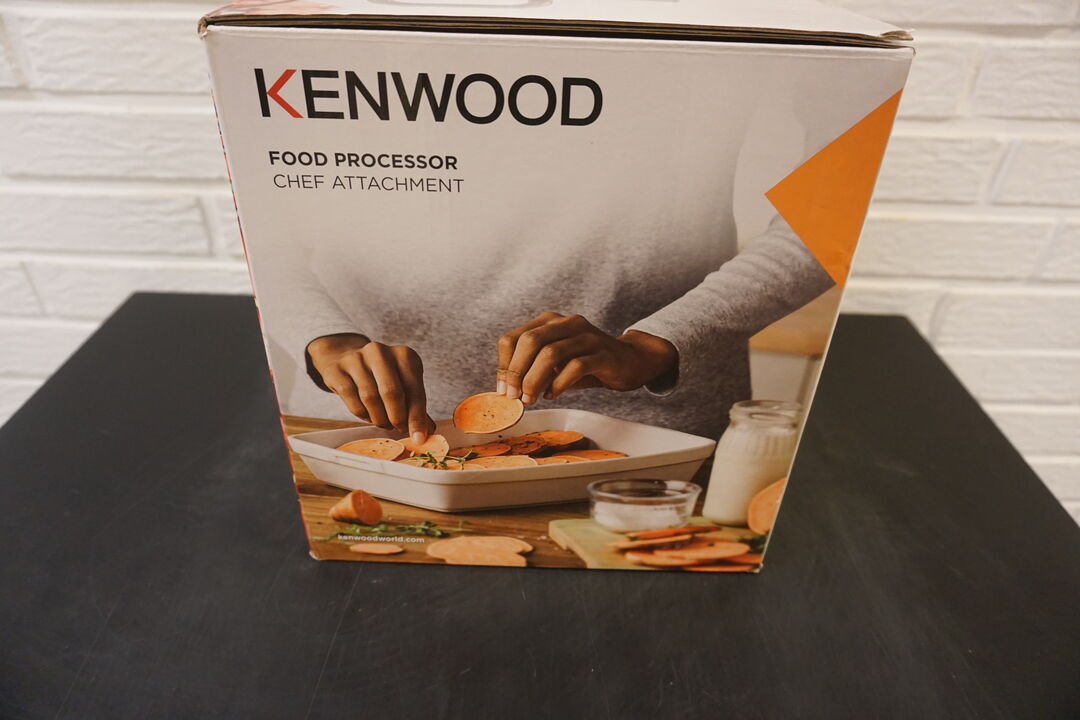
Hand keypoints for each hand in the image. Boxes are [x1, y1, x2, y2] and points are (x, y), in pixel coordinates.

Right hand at [306, 334, 434, 441]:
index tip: (418, 438)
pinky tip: (367, 415)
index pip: (414, 389)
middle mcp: (380, 352)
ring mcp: (356, 359)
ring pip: (370, 398)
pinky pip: (352, 400)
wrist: (344, 359)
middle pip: (391, 392)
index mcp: (404, 355)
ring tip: (383, 422)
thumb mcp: (403, 384)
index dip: (417, 417)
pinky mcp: (337, 370)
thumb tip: (426, 432)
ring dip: (379, 418)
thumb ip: (415, 406)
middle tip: (398, 429)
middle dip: (397, 417)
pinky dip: (362, 414)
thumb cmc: (380, 376)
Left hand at [496, 312, 677, 404]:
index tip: (502, 389)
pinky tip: (552, 395)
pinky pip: (575, 366)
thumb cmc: (586, 363)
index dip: (503, 365)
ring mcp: (586, 336)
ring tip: (530, 398)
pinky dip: (559, 384)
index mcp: (549, 321)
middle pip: (530, 341)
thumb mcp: (556, 363)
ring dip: (535, 380)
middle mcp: (567, 323)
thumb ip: (533, 370)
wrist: (630, 361)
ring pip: (551, 353)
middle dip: (516, 371)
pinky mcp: (602, 353)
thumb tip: (506, 390)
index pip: (514, 338)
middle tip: (513, 396)